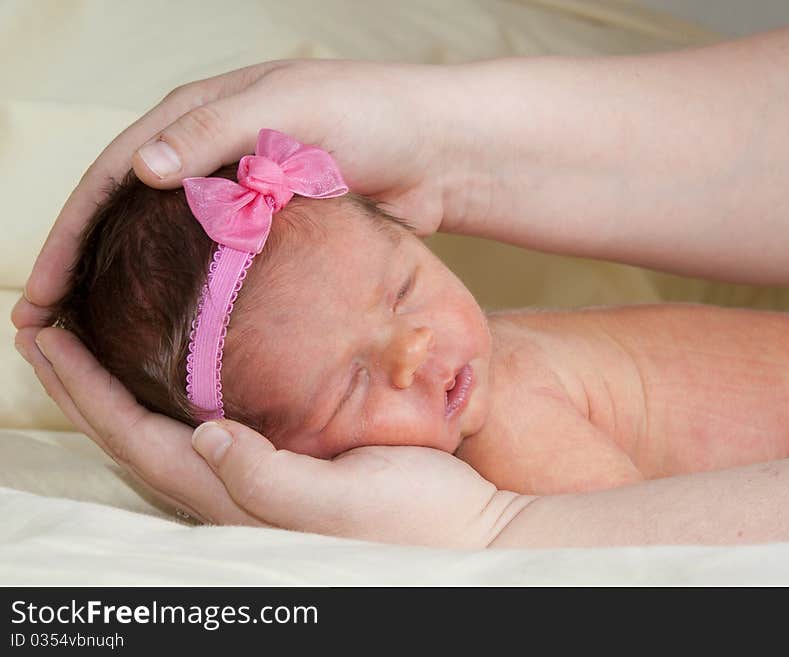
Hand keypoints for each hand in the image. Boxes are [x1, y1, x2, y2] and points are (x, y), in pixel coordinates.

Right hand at [12, 58, 471, 331]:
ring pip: (166, 246)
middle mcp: (208, 156)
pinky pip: (216, 265)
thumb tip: (141, 169)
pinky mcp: (272, 228)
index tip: (40, 293)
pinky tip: (169, 330)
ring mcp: (240, 195)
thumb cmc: (369, 113)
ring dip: (125, 287)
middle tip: (47, 328)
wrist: (437, 149)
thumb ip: (212, 134)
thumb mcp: (286, 108)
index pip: (112, 176)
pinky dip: (185, 294)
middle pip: (126, 215)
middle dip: (83, 267)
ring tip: (93, 339)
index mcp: (198, 117)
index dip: (69, 234)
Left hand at [18, 327, 525, 547]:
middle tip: (45, 321)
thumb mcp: (345, 503)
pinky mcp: (285, 458)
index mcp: (235, 496)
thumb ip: (271, 479)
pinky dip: (171, 384)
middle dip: (81, 380)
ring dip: (115, 380)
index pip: (134, 436)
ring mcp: (256, 474)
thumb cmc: (415, 521)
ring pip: (161, 422)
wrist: (464, 533)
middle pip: (131, 430)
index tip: (45, 330)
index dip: (83, 386)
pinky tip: (179, 359)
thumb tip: (206, 435)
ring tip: (89, 335)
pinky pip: (204, 415)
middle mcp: (232, 487)